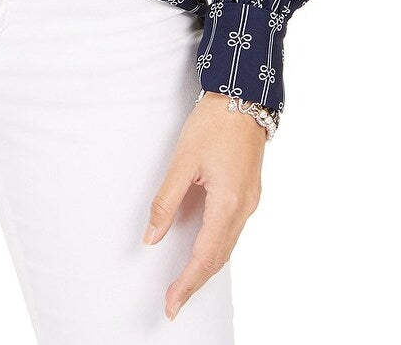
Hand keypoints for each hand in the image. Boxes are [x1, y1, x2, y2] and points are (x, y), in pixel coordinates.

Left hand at [141, 91, 265, 320]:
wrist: (243, 96)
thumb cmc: (213, 123)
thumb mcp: (183, 161)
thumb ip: (166, 201)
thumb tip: (152, 236)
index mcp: (227, 203)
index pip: (204, 256)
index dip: (186, 283)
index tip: (171, 304)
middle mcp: (243, 208)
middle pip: (218, 258)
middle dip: (195, 282)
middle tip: (173, 303)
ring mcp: (249, 201)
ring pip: (227, 246)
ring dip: (205, 267)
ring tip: (183, 283)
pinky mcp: (248, 192)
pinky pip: (232, 231)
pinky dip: (216, 247)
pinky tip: (202, 250)